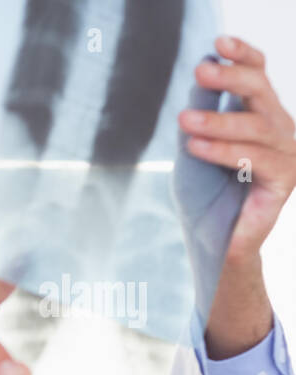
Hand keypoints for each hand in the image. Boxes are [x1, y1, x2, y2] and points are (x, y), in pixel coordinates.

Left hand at [178, 36, 295, 261]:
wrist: (210, 239)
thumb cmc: (204, 189)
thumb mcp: (194, 142)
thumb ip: (201, 109)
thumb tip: (203, 66)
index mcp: (260, 113)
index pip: (259, 74)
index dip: (244, 55)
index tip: (218, 41)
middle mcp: (279, 128)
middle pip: (262, 92)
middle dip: (232, 77)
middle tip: (201, 70)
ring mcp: (287, 153)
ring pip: (258, 126)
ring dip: (219, 120)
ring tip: (183, 120)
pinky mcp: (284, 181)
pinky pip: (255, 159)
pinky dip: (223, 151)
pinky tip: (195, 147)